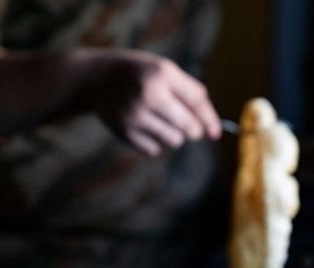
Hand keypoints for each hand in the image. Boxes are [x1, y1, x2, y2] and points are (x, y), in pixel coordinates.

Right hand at [82, 49, 221, 155]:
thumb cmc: (140, 75)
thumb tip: (211, 128)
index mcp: (162, 74)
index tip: (216, 133)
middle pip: (189, 127)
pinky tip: (147, 129)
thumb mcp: (163, 70)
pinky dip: (156, 143)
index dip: (210, 119)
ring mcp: (135, 115)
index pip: (197, 101)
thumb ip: (188, 92)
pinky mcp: (124, 131)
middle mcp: (149, 94)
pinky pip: (154, 150)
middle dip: (193, 130)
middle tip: (189, 127)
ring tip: (162, 123)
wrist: (96, 79)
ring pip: (174, 141)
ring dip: (174, 136)